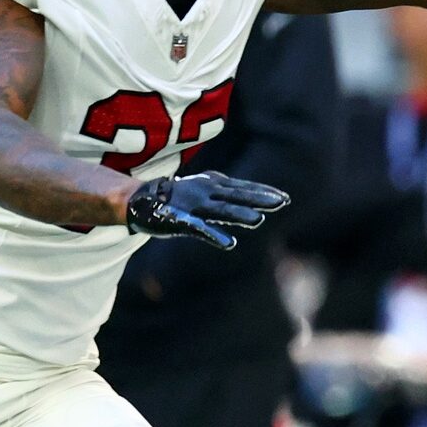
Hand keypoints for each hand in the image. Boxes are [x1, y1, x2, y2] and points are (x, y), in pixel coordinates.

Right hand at [125, 170, 290, 249]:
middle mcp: (207, 192)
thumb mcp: (206, 193)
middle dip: (260, 198)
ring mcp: (194, 206)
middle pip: (238, 195)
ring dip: (240, 214)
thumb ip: (228, 199)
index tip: (286, 197)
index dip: (264, 191)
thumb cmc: (178, 198)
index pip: (244, 187)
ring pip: (221, 210)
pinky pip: (200, 229)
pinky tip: (230, 243)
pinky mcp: (180, 220)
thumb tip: (255, 208)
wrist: (141, 200)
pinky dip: (214, 235)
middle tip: (283, 202)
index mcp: (214, 184)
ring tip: (258, 220)